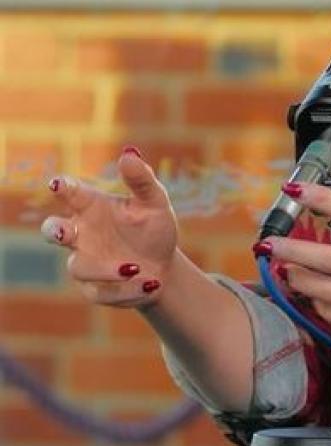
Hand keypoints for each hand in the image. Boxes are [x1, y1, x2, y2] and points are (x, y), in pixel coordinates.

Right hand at [42, 148, 179, 308]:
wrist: (164, 268)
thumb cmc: (154, 229)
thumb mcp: (155, 203)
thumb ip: (142, 179)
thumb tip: (129, 154)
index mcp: (93, 207)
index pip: (72, 194)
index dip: (62, 187)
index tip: (57, 183)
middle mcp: (82, 234)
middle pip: (51, 230)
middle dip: (53, 231)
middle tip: (63, 232)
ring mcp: (84, 262)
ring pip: (79, 266)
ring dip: (106, 269)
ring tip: (136, 267)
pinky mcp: (93, 289)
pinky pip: (100, 292)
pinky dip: (126, 289)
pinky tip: (150, 283)